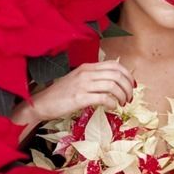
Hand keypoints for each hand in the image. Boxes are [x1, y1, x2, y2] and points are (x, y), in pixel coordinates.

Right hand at [16, 60, 134, 124]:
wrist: (42, 103)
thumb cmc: (61, 94)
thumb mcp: (78, 80)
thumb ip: (94, 79)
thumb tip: (113, 84)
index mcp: (87, 67)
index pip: (115, 65)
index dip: (127, 75)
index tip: (132, 86)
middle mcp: (86, 73)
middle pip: (117, 74)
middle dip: (128, 87)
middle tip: (129, 98)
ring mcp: (82, 85)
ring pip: (112, 85)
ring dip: (122, 96)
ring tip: (122, 104)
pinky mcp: (79, 98)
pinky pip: (103, 98)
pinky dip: (112, 103)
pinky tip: (112, 108)